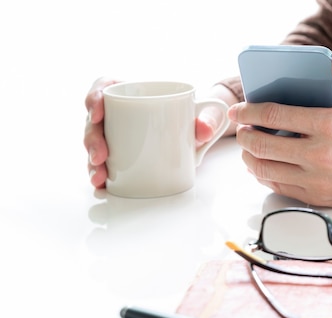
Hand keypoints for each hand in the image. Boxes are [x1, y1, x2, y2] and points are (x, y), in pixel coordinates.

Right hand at [83, 78, 238, 187]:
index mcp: (133, 92)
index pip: (105, 86)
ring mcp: (116, 135)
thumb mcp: (206, 114)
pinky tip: (101, 186)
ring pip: (95, 145)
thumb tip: (204, 130)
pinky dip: (101, 175)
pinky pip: (103, 164)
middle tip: (101, 156)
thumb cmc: (196, 117)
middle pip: (94, 121)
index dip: (95, 97)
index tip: (97, 112)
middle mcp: (119, 113)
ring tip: (99, 177)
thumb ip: (209, 118)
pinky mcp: (120, 156)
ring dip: (92, 163)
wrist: (198, 137)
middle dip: (92, 139)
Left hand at [230, 55, 331, 207]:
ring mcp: (318, 180)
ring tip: (249, 147)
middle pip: (263, 146)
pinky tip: (265, 164)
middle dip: (245, 135)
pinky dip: (265, 175)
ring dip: (250, 157)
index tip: (239, 110)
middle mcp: (321, 156)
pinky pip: (280, 187)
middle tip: (242, 128)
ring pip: (266, 170)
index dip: (250, 112)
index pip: (275, 117)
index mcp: (331, 126)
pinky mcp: (318, 197)